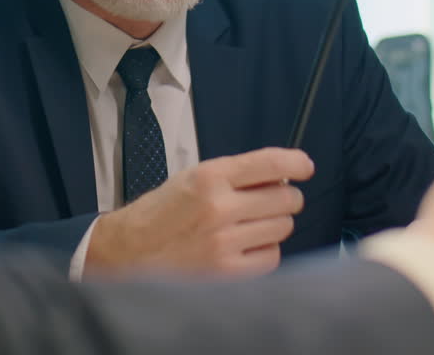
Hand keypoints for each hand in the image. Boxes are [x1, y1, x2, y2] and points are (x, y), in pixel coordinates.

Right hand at [84, 148, 313, 276]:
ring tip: (249, 226)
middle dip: (283, 198)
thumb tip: (280, 176)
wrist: (129, 251)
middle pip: (285, 198)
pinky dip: (265, 251)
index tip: (305, 166)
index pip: (269, 163)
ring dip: (273, 225)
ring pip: (283, 227)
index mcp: (209, 177)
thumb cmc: (160, 214)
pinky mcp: (227, 271)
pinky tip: (245, 247)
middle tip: (268, 202)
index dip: (296, 162)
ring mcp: (225, 241)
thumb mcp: (190, 178)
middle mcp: (219, 206)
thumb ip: (233, 175)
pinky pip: (271, 257)